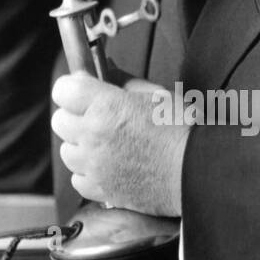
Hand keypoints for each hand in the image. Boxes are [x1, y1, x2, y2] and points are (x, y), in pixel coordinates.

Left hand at [51, 72, 188, 217]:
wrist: (199, 172)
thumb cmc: (184, 132)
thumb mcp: (155, 94)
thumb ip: (122, 81)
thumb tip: (105, 69)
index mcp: (106, 107)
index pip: (63, 90)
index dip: (73, 87)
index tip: (83, 89)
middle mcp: (94, 137)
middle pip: (59, 120)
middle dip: (75, 115)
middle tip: (96, 115)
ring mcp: (95, 166)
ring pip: (66, 151)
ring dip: (80, 145)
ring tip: (104, 143)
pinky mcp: (101, 190)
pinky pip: (78, 178)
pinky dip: (88, 172)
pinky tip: (108, 165)